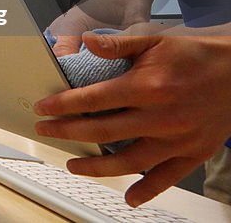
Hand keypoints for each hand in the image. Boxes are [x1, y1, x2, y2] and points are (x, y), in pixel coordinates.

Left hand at [34, 31, 230, 206]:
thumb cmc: (196, 56)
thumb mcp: (155, 42)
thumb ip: (118, 45)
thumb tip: (87, 42)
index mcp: (147, 86)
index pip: (93, 98)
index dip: (63, 105)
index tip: (43, 108)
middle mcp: (160, 116)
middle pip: (103, 130)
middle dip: (68, 132)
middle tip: (46, 132)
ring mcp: (177, 139)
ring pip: (129, 161)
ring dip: (96, 167)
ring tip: (72, 164)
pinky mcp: (193, 153)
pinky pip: (166, 178)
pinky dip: (146, 190)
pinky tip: (129, 196)